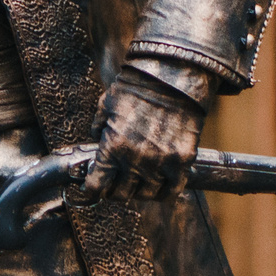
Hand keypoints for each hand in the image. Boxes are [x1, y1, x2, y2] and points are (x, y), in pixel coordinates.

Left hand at [82, 68, 206, 200]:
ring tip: (138, 182)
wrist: (172, 79)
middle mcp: (136, 160)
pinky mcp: (183, 162)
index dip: (93, 190)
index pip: (98, 185)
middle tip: (116, 183)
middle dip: (115, 191)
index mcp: (113, 147)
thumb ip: (98, 128)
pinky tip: (160, 186)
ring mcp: (161, 163)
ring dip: (139, 191)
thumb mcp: (105, 106)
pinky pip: (173, 191)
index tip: (93, 189)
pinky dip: (165, 193)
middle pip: (121, 194)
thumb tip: (96, 142)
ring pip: (146, 195)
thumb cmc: (137, 89)